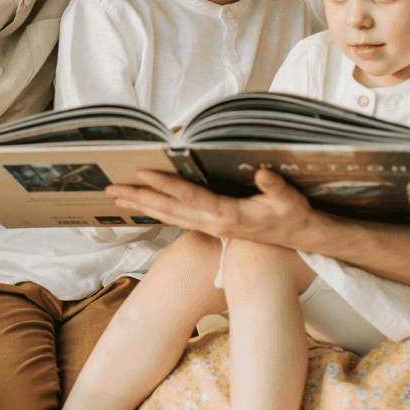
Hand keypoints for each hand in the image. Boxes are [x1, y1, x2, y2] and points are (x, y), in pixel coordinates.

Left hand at [107, 168, 317, 247]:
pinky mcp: (210, 227)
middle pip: (169, 208)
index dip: (166, 184)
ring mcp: (209, 227)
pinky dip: (156, 210)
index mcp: (227, 215)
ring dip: (142, 205)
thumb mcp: (289, 200)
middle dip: (140, 197)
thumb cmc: (292, 215)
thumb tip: (262, 173)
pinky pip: (176, 218)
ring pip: (168, 216)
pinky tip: (143, 204)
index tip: (143, 172)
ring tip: (117, 196)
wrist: (298, 238)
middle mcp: (212, 223)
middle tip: (112, 187)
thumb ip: (275, 187)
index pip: (190, 197)